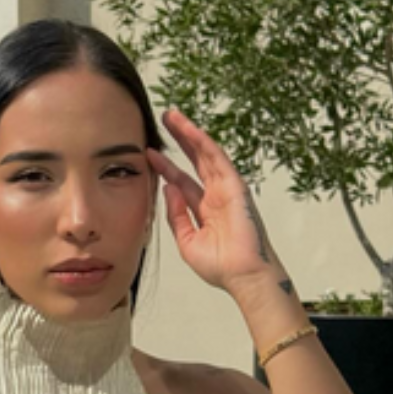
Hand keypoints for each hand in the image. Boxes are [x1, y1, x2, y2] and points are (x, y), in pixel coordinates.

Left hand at [147, 109, 282, 294]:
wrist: (243, 277)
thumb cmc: (220, 267)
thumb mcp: (186, 241)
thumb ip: (176, 216)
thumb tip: (167, 189)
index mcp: (205, 210)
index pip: (182, 181)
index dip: (166, 166)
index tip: (149, 153)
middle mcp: (216, 196)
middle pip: (194, 161)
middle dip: (179, 140)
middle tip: (164, 120)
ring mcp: (226, 190)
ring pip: (206, 154)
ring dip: (190, 134)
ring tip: (173, 116)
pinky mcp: (235, 187)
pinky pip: (218, 160)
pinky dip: (204, 144)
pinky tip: (191, 130)